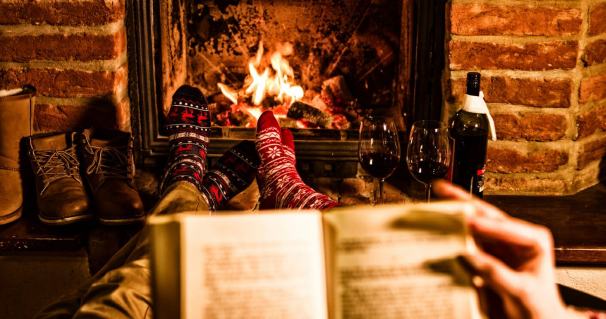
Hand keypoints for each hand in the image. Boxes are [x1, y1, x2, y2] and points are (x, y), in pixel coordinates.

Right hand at [433, 181, 571, 318]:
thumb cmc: (539, 308)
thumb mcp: (521, 292)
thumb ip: (495, 273)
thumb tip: (470, 255)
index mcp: (534, 240)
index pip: (506, 227)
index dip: (484, 223)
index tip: (466, 221)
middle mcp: (515, 237)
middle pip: (486, 215)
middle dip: (463, 201)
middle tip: (443, 189)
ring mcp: (498, 244)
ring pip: (473, 224)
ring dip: (454, 214)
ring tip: (437, 200)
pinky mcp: (485, 254)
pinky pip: (466, 240)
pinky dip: (452, 232)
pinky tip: (439, 223)